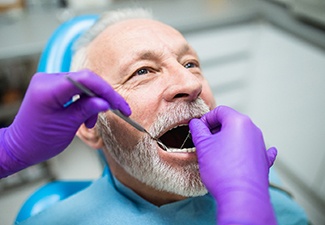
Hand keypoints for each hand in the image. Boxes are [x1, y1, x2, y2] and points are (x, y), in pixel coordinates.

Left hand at [0, 69, 129, 177]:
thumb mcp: (67, 126)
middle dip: (104, 96)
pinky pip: (76, 89)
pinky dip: (85, 102)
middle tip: (118, 110)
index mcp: (48, 89)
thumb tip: (106, 102)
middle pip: (86, 80)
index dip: (107, 91)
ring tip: (91, 122)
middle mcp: (47, 80)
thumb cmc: (38, 140)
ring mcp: (49, 82)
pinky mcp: (52, 87)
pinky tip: (86, 117)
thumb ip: (87, 110)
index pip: (86, 80)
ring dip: (94, 101)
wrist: (20, 147)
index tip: (120, 105)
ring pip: (83, 85)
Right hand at [189, 106, 276, 224]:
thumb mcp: (203, 146)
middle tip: (204, 141)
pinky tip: (242, 154)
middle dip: (215, 130)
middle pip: (231, 122)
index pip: (219, 111)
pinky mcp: (263, 160)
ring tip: (215, 153)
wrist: (241, 196)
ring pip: (240, 135)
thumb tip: (195, 123)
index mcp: (238, 122)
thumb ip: (197, 130)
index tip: (199, 129)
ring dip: (227, 140)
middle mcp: (253, 130)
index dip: (206, 119)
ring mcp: (260, 145)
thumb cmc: (223, 171)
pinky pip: (254, 149)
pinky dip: (245, 149)